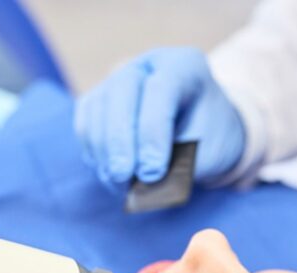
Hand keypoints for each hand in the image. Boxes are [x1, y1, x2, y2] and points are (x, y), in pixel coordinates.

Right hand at [75, 47, 245, 190]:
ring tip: (120, 184)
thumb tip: (143, 183)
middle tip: (124, 176)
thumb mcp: (209, 151)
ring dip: (104, 151)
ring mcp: (119, 78)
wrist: (203, 135)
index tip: (153, 171)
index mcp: (184, 66)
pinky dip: (93, 152)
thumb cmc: (210, 141)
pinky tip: (110, 175)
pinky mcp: (99, 101)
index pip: (161, 89)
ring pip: (97, 107)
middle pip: (122, 90)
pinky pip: (85, 123)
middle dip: (120, 139)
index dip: (152, 131)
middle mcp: (149, 65)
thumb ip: (180, 162)